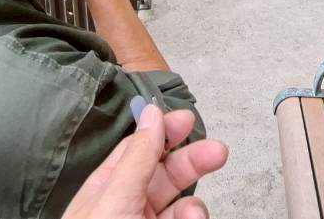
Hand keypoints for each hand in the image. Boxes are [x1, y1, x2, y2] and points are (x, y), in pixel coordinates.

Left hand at [62, 104, 228, 218]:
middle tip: (217, 152)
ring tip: (193, 217)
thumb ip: (136, 159)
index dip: (161, 132)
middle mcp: (127, 209)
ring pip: (182, 208)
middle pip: (165, 175)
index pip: (137, 151)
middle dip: (191, 162)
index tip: (185, 119)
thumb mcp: (113, 201)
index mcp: (106, 191)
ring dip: (194, 208)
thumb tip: (152, 116)